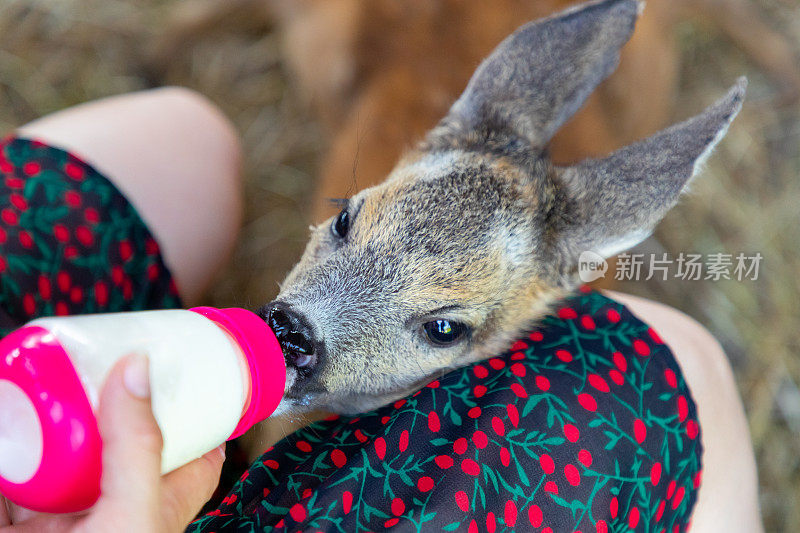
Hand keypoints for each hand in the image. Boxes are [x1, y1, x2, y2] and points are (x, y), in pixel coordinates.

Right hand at [0, 354, 224, 532]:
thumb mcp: (132, 517)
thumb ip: (136, 446)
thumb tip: (140, 369)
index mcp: (155, 508)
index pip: (196, 454)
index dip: (199, 411)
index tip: (194, 368)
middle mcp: (110, 508)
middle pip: (123, 444)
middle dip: (113, 403)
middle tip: (109, 355)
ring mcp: (61, 518)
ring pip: (61, 457)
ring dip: (52, 420)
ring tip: (49, 371)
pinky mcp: (18, 523)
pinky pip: (12, 478)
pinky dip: (10, 445)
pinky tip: (10, 412)